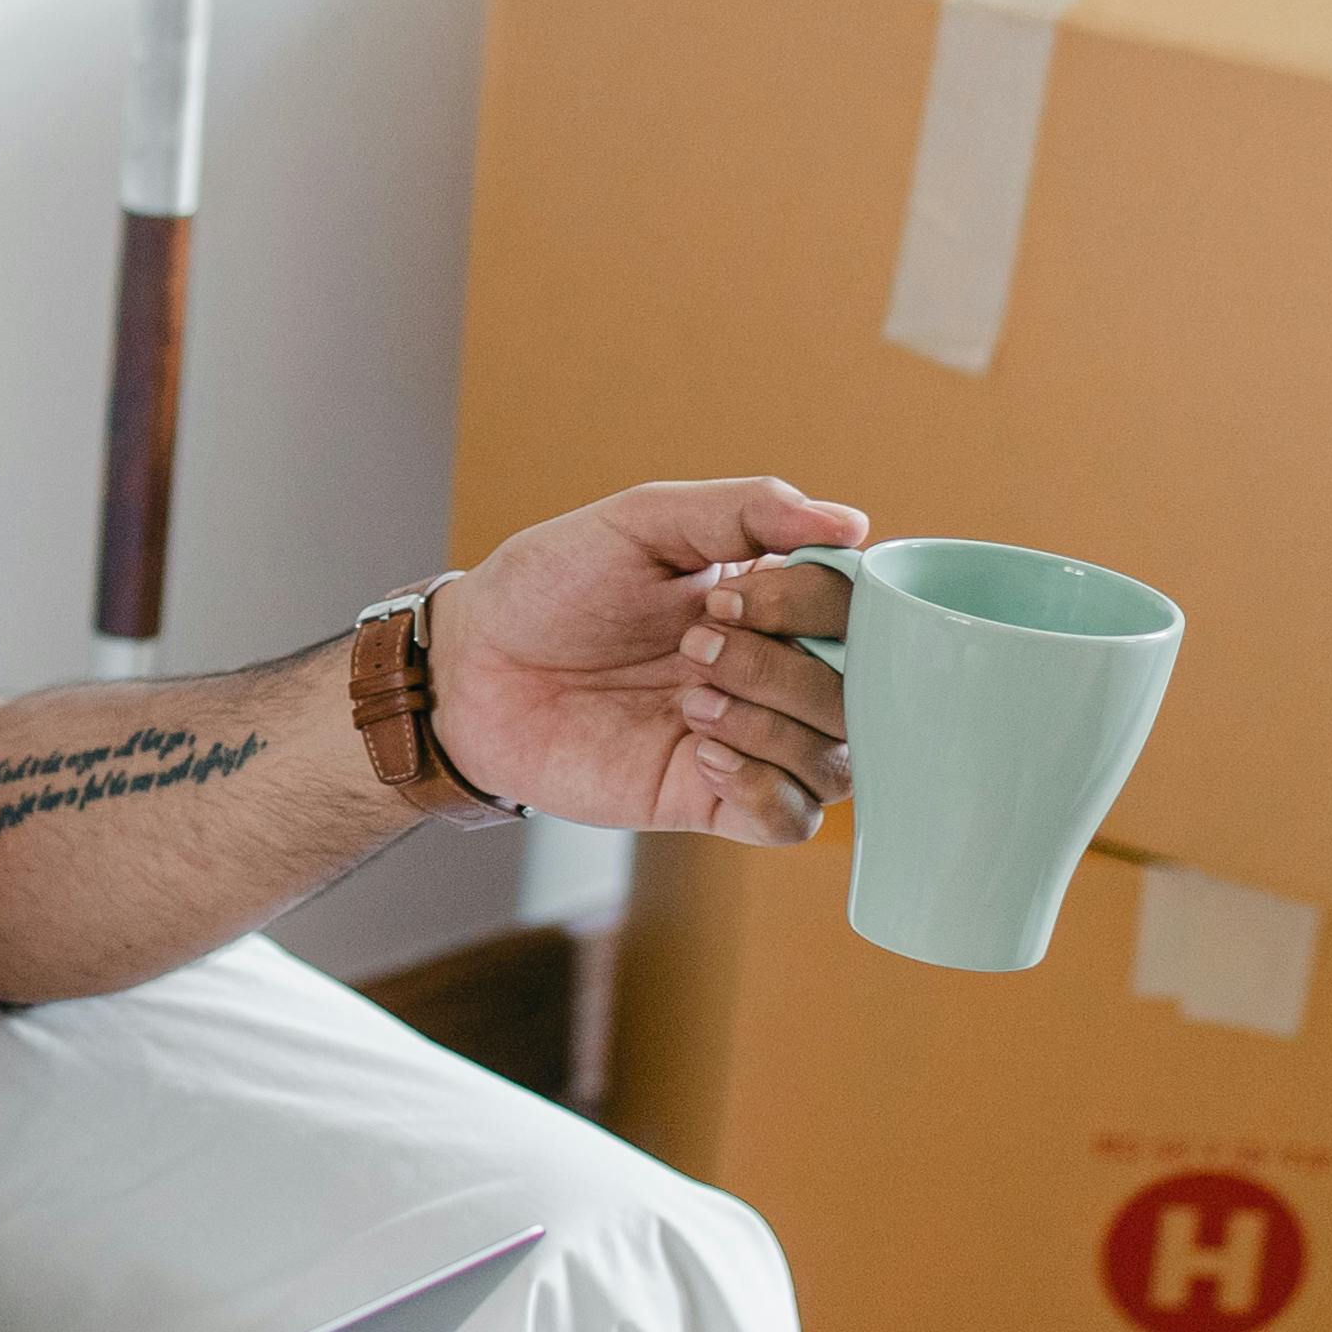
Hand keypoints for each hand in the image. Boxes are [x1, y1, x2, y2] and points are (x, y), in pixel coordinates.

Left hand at [427, 478, 870, 844]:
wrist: (471, 669)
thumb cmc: (552, 586)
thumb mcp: (642, 522)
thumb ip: (744, 510)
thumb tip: (854, 524)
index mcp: (772, 603)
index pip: (860, 610)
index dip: (810, 606)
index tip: (722, 597)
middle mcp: (774, 673)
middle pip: (860, 692)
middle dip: (783, 668)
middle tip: (694, 646)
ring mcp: (749, 739)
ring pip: (838, 759)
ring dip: (774, 725)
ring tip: (690, 701)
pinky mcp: (709, 799)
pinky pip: (792, 820)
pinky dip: (766, 788)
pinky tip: (703, 752)